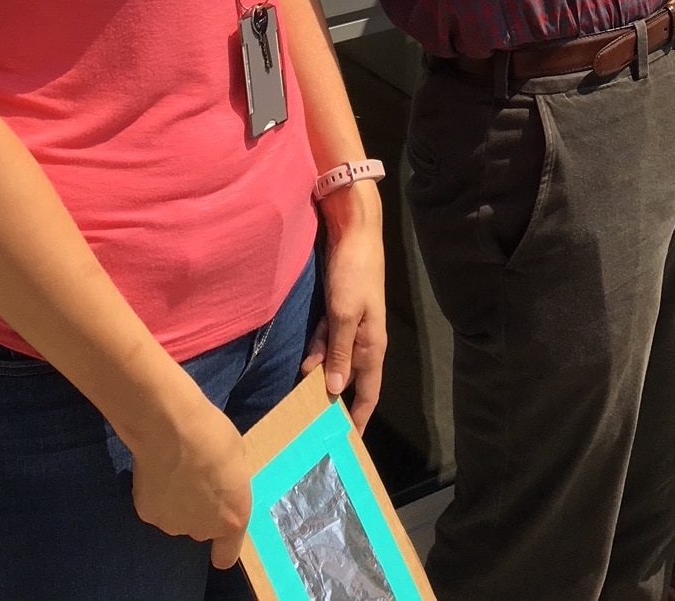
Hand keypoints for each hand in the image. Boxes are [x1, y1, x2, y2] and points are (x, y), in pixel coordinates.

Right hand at [129, 384, 251, 568]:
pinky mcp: (147, 515)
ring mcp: (172, 525)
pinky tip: (158, 471)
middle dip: (200, 512)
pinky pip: (156, 508)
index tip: (219, 529)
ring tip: (175, 472)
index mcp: (231, 519)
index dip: (222, 545)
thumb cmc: (214, 436)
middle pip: (201, 531)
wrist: (172, 427)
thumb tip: (220, 488)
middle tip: (196, 480)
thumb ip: (229, 486)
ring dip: (178, 504)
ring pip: (177, 519)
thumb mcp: (238, 460)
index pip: (225, 557)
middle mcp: (202, 530)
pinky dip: (157, 495)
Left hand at [301, 182, 386, 429]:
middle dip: (335, 401)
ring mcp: (351, 323)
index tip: (350, 444)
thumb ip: (339, 352)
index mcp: (373, 344)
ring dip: (320, 376)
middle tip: (315, 427)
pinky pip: (327, 340)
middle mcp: (364, 338)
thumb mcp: (345, 315)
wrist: (354, 231)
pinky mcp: (339, 309)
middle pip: (351, 378)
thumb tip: (334, 390)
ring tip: (301, 402)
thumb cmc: (354, 273)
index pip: (370, 391)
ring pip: (335, 359)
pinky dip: (316, 352)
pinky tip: (302, 363)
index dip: (361, 417)